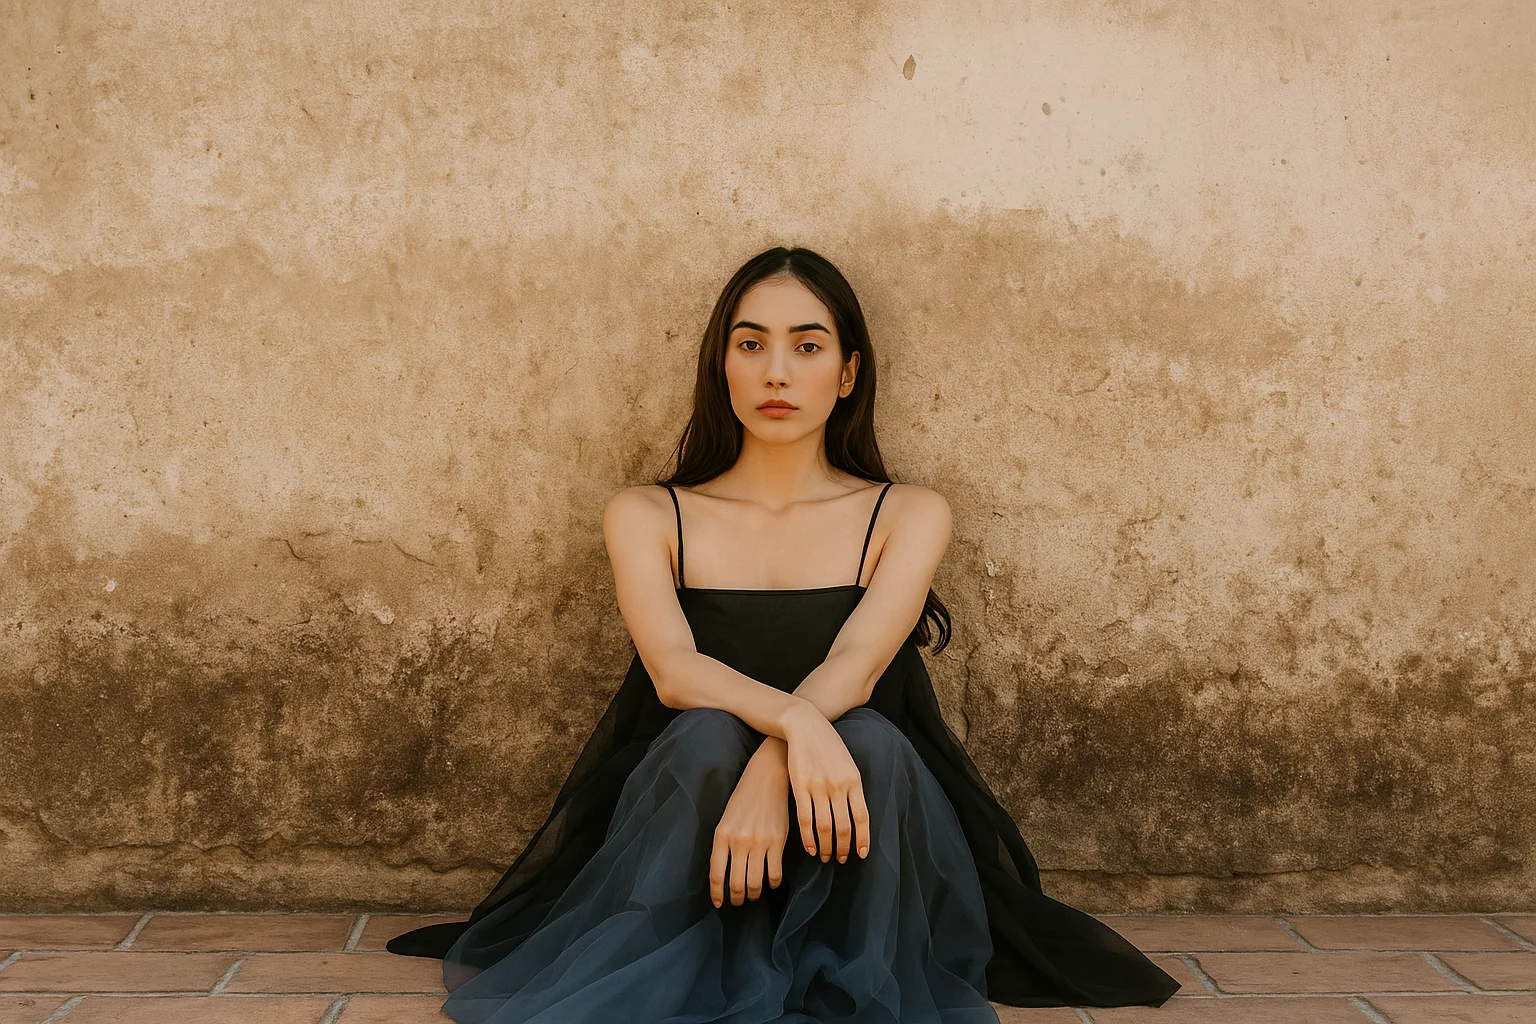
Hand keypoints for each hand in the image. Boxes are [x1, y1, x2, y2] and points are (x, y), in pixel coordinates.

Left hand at [709, 738, 790, 906]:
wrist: (767, 777)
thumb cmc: (744, 798)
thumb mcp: (727, 819)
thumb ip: (724, 845)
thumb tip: (724, 873)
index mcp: (722, 836)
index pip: (716, 874)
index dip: (717, 894)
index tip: (719, 904)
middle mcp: (739, 841)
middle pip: (736, 883)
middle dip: (737, 898)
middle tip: (739, 901)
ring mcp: (759, 842)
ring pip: (755, 882)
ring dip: (753, 893)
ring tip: (753, 894)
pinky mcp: (777, 841)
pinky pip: (774, 873)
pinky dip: (773, 883)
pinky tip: (772, 882)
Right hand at [782, 704, 870, 864]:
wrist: (805, 725)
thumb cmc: (828, 746)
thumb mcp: (848, 764)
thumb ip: (853, 787)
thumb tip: (857, 815)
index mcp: (854, 780)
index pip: (862, 817)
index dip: (863, 839)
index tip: (861, 854)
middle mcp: (838, 785)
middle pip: (843, 826)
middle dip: (843, 847)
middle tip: (841, 859)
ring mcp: (819, 786)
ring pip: (824, 826)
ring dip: (825, 846)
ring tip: (824, 857)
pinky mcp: (800, 787)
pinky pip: (805, 819)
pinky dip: (808, 837)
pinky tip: (810, 848)